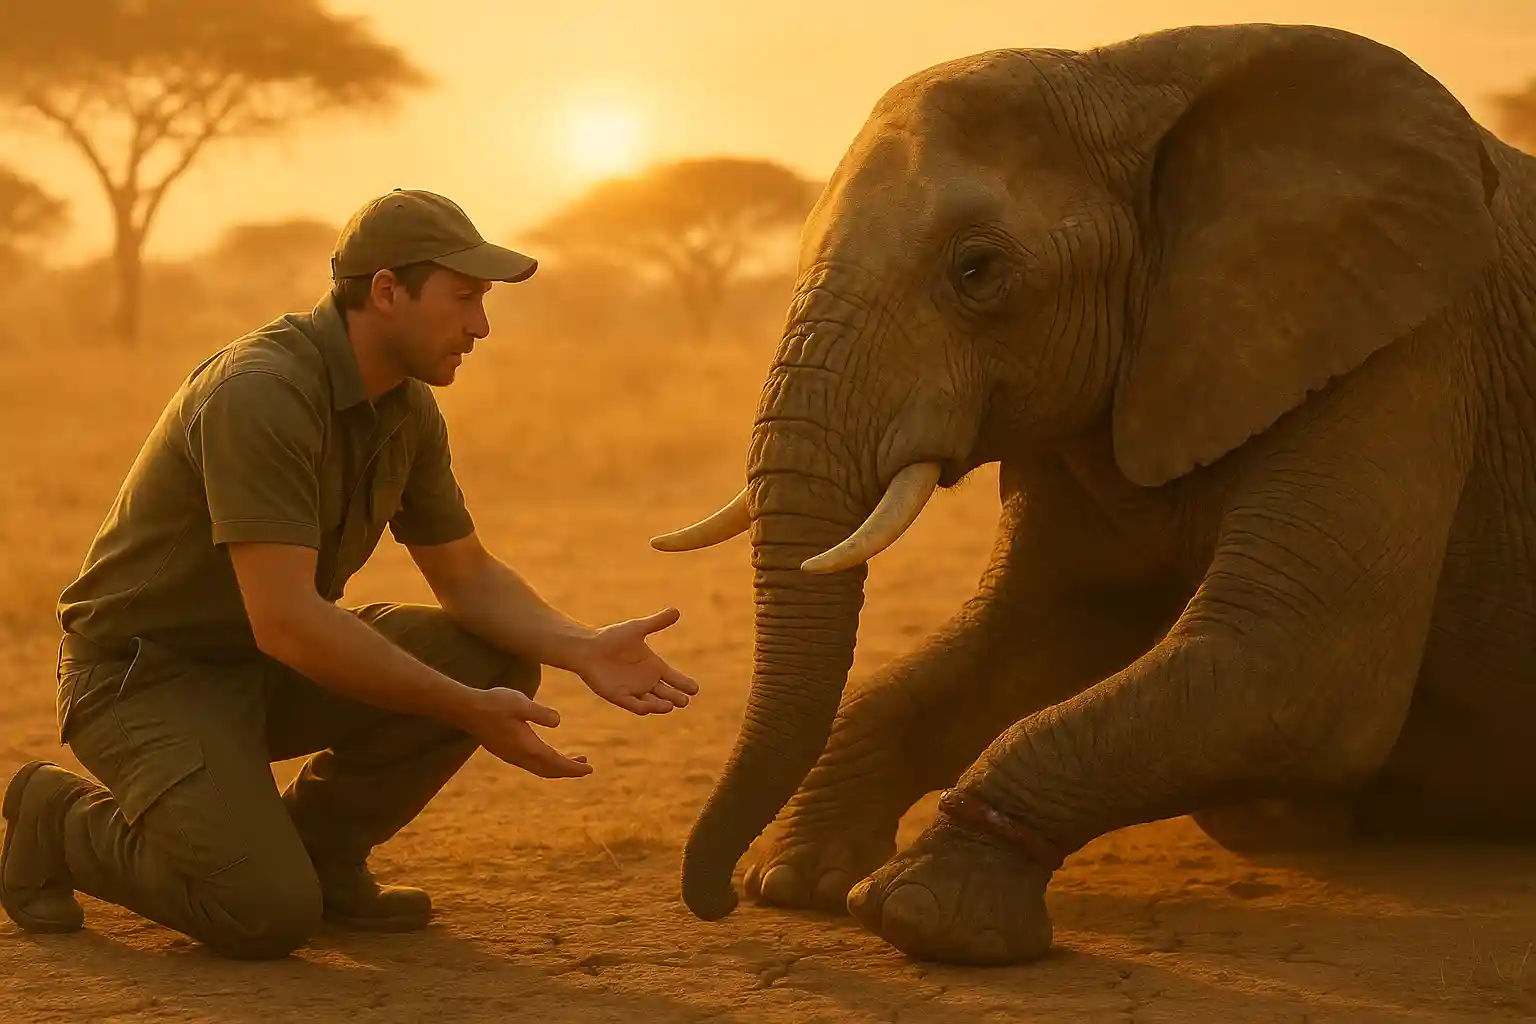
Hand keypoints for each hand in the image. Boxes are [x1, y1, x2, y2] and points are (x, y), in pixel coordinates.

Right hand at [461, 686, 592, 778]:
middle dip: (569, 771)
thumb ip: (540, 713)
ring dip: (557, 767)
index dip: (574, 768)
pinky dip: (545, 764)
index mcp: (528, 747)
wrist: (466, 709)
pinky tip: (547, 754)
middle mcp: (520, 756)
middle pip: (550, 771)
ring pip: (539, 769)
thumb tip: (558, 722)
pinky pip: (530, 764)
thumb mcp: (521, 703)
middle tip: (586, 767)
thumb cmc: (494, 703)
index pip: (556, 763)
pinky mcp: (505, 752)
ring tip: (573, 760)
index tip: (590, 769)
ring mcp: (511, 756)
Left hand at [573, 607, 699, 714]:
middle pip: (666, 693)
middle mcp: (646, 680)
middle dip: (676, 697)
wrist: (587, 648)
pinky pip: (633, 704)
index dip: (684, 683)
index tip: (695, 689)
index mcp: (653, 666)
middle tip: (686, 700)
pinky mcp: (619, 696)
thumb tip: (676, 611)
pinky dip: (643, 707)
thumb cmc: (612, 637)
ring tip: (671, 705)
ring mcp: (633, 690)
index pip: (674, 678)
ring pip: (652, 702)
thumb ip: (657, 622)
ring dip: (661, 705)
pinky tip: (650, 707)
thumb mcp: (637, 628)